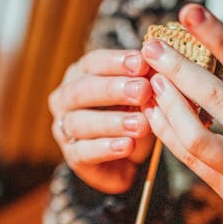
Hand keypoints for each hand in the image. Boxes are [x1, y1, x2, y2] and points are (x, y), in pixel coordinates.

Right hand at [48, 49, 153, 192]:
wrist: (126, 161)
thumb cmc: (131, 118)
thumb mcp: (140, 100)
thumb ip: (143, 85)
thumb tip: (157, 69)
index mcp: (80, 75)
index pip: (93, 63)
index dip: (117, 62)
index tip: (143, 63)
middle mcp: (65, 99)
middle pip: (83, 90)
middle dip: (114, 89)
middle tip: (143, 91)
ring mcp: (64, 129)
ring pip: (81, 122)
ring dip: (113, 122)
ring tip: (141, 124)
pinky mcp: (72, 157)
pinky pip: (85, 152)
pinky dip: (107, 148)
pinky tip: (127, 146)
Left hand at [141, 4, 222, 223]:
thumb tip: (203, 58)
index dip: (220, 39)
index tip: (190, 14)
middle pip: (219, 101)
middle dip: (180, 70)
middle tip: (153, 48)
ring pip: (197, 138)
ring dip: (168, 106)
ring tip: (151, 83)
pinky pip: (191, 161)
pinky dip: (169, 134)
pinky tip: (155, 113)